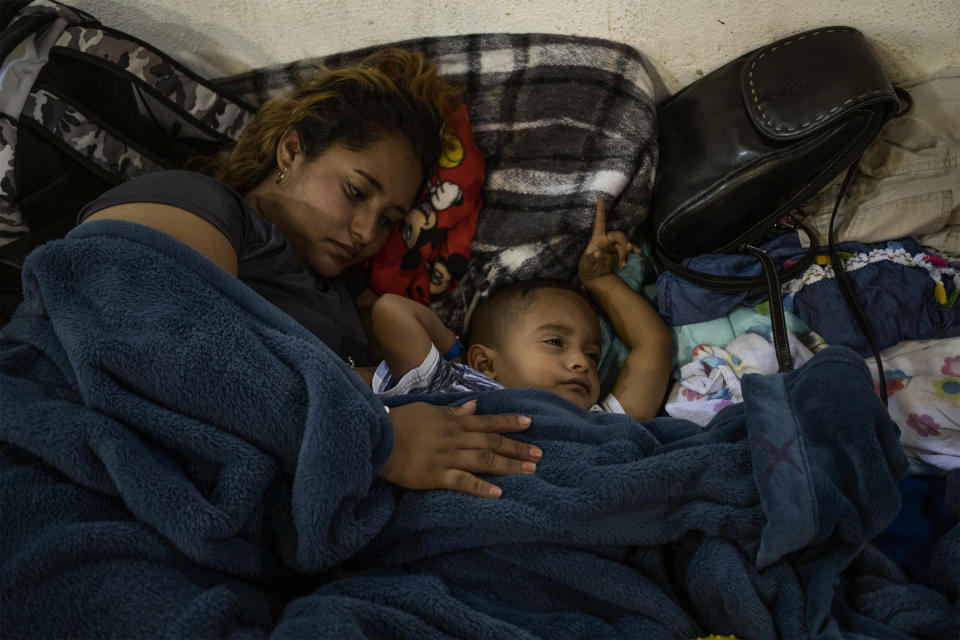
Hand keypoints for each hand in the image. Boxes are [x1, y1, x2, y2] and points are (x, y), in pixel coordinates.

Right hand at [380, 400, 540, 497]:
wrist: (380, 437)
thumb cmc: (402, 422)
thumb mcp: (429, 410)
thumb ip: (453, 411)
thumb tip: (474, 406)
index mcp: (454, 422)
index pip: (488, 422)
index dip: (509, 423)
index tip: (529, 423)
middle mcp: (456, 439)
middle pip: (492, 443)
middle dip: (517, 448)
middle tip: (539, 454)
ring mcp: (448, 457)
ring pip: (484, 461)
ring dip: (508, 466)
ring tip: (530, 471)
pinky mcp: (437, 476)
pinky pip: (463, 482)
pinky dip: (481, 487)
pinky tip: (498, 493)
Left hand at [577, 199, 639, 283]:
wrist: (594, 276)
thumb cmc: (587, 266)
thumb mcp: (585, 264)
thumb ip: (591, 258)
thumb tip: (598, 253)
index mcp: (597, 239)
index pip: (599, 223)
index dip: (600, 212)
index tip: (600, 200)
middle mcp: (607, 240)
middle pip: (617, 235)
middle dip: (623, 240)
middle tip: (627, 248)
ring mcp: (614, 246)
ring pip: (623, 244)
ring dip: (625, 253)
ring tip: (623, 265)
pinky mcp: (619, 253)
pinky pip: (628, 250)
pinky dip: (633, 250)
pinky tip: (638, 252)